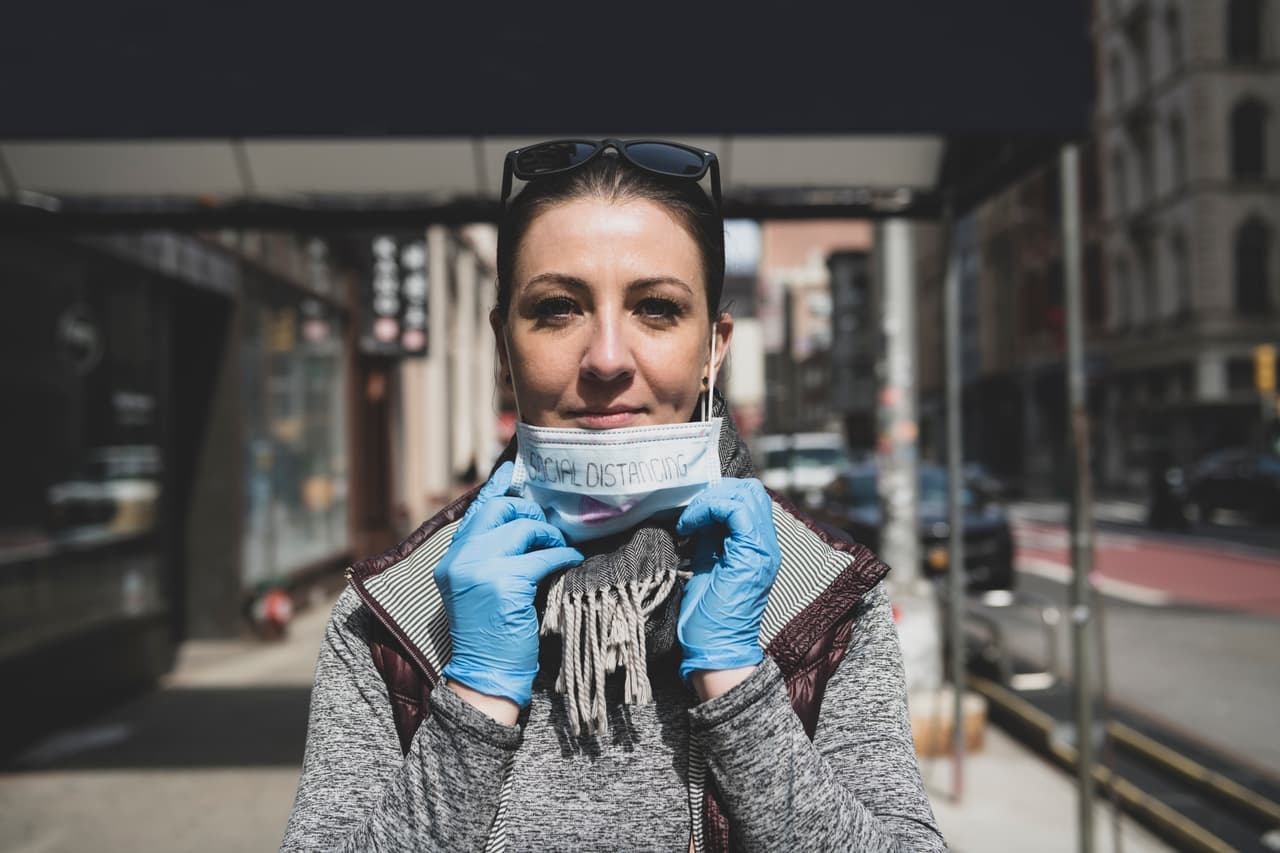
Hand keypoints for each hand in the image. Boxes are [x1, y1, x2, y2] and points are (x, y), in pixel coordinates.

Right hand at [435, 461, 583, 709]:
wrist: (483, 674)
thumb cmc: (488, 633)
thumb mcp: (476, 587)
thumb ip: (487, 555)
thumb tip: (522, 522)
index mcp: (451, 558)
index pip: (475, 510)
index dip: (496, 488)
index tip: (512, 473)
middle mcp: (460, 558)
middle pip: (500, 509)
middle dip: (529, 513)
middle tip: (546, 529)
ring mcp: (480, 569)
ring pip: (523, 528)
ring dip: (548, 535)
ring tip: (558, 548)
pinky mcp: (504, 583)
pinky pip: (543, 556)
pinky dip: (562, 555)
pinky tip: (570, 559)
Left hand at [675, 477, 781, 686]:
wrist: (715, 649)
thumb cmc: (708, 616)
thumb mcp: (708, 564)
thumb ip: (710, 539)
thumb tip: (699, 515)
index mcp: (758, 547)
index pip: (749, 499)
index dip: (718, 496)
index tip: (691, 514)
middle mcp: (767, 545)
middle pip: (751, 491)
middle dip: (715, 493)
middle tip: (691, 513)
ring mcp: (763, 549)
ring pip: (745, 495)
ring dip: (709, 500)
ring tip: (689, 520)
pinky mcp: (751, 555)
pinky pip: (735, 512)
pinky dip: (708, 510)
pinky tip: (689, 526)